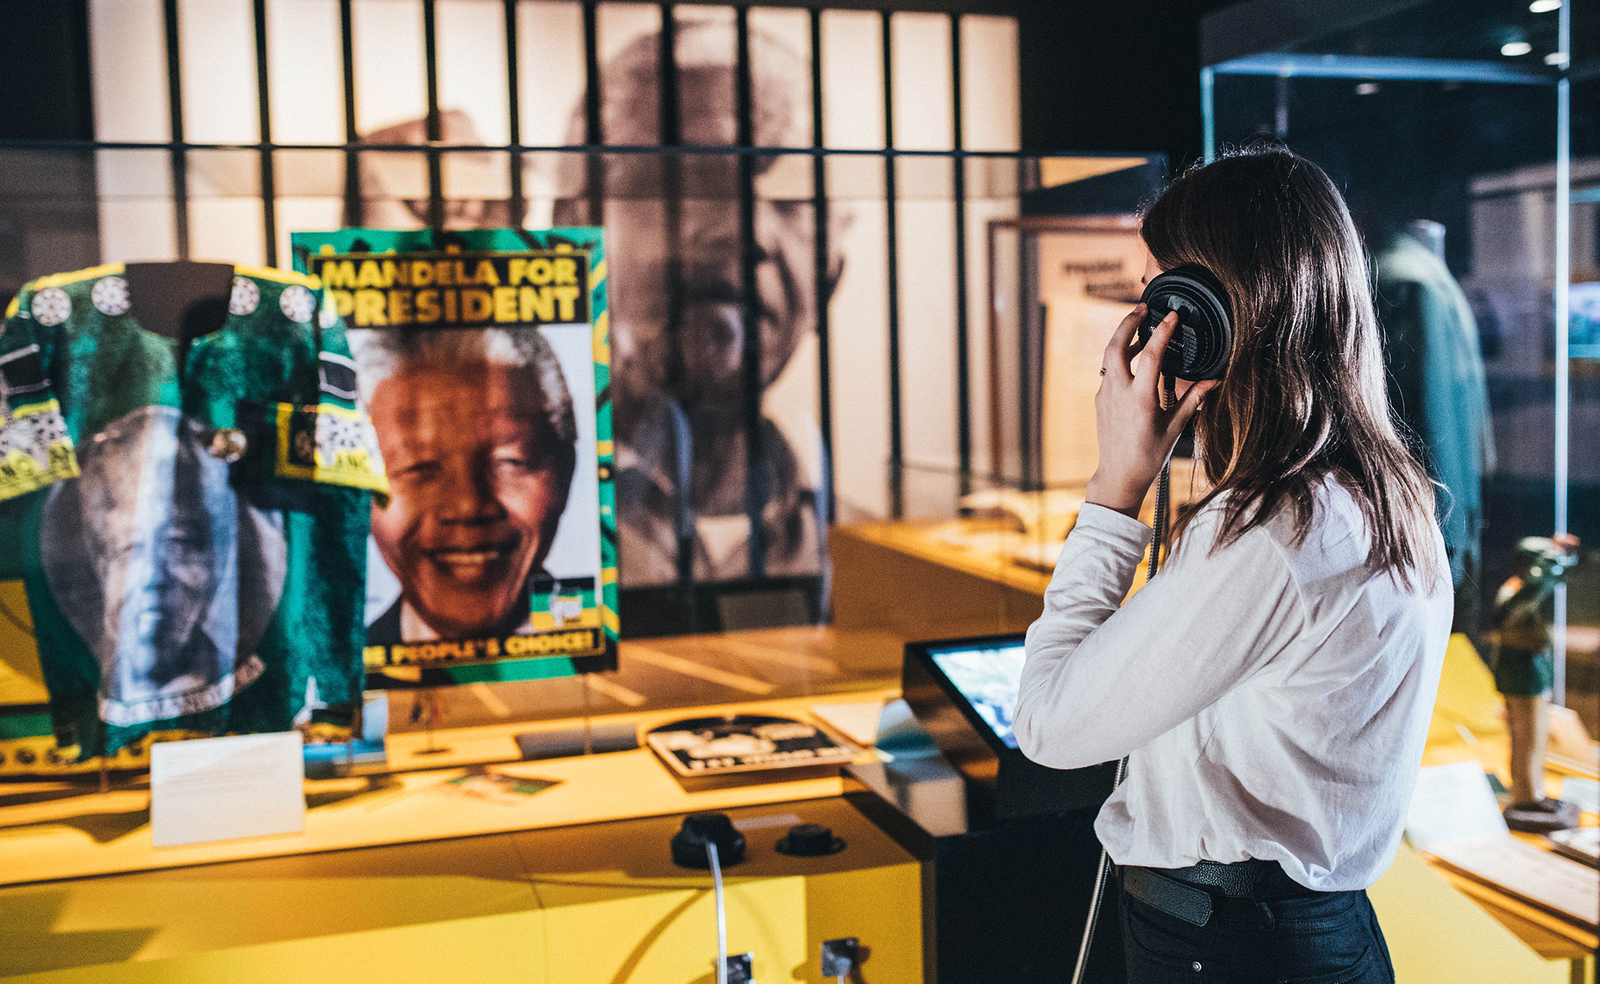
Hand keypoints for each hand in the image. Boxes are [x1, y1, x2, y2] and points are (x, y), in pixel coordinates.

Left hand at [1084, 305, 1217, 518]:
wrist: (1119, 475)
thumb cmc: (1149, 455)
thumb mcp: (1175, 427)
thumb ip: (1193, 399)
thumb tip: (1214, 379)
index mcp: (1140, 399)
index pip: (1150, 355)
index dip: (1163, 331)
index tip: (1172, 315)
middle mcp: (1119, 393)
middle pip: (1116, 345)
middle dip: (1128, 322)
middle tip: (1143, 307)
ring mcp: (1106, 395)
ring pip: (1109, 356)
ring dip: (1124, 338)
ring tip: (1141, 327)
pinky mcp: (1101, 399)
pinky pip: (1109, 371)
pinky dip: (1120, 358)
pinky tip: (1134, 357)